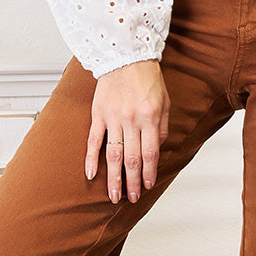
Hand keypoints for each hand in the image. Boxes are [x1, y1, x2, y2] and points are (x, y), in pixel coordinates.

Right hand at [86, 60, 170, 203]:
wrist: (125, 57)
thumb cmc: (147, 78)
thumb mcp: (164, 102)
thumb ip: (161, 127)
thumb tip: (157, 149)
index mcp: (149, 118)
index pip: (150, 153)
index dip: (148, 172)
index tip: (146, 186)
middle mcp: (131, 121)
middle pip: (132, 159)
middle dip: (132, 182)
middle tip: (130, 198)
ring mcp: (113, 118)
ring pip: (113, 155)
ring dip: (114, 178)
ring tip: (114, 195)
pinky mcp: (98, 114)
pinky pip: (94, 140)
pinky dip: (91, 159)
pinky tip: (91, 174)